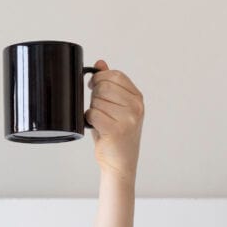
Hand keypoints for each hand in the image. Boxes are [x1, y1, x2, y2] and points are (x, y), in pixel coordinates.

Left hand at [86, 59, 144, 181]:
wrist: (119, 163)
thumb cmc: (115, 135)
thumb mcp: (115, 107)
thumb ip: (110, 85)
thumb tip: (100, 63)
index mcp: (137, 98)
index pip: (116, 75)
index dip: (100, 78)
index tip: (93, 86)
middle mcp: (136, 107)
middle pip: (104, 86)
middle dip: (94, 95)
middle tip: (97, 107)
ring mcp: (128, 118)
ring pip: (97, 100)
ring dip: (92, 109)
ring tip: (100, 120)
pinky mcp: (116, 129)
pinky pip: (93, 114)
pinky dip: (90, 119)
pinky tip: (96, 126)